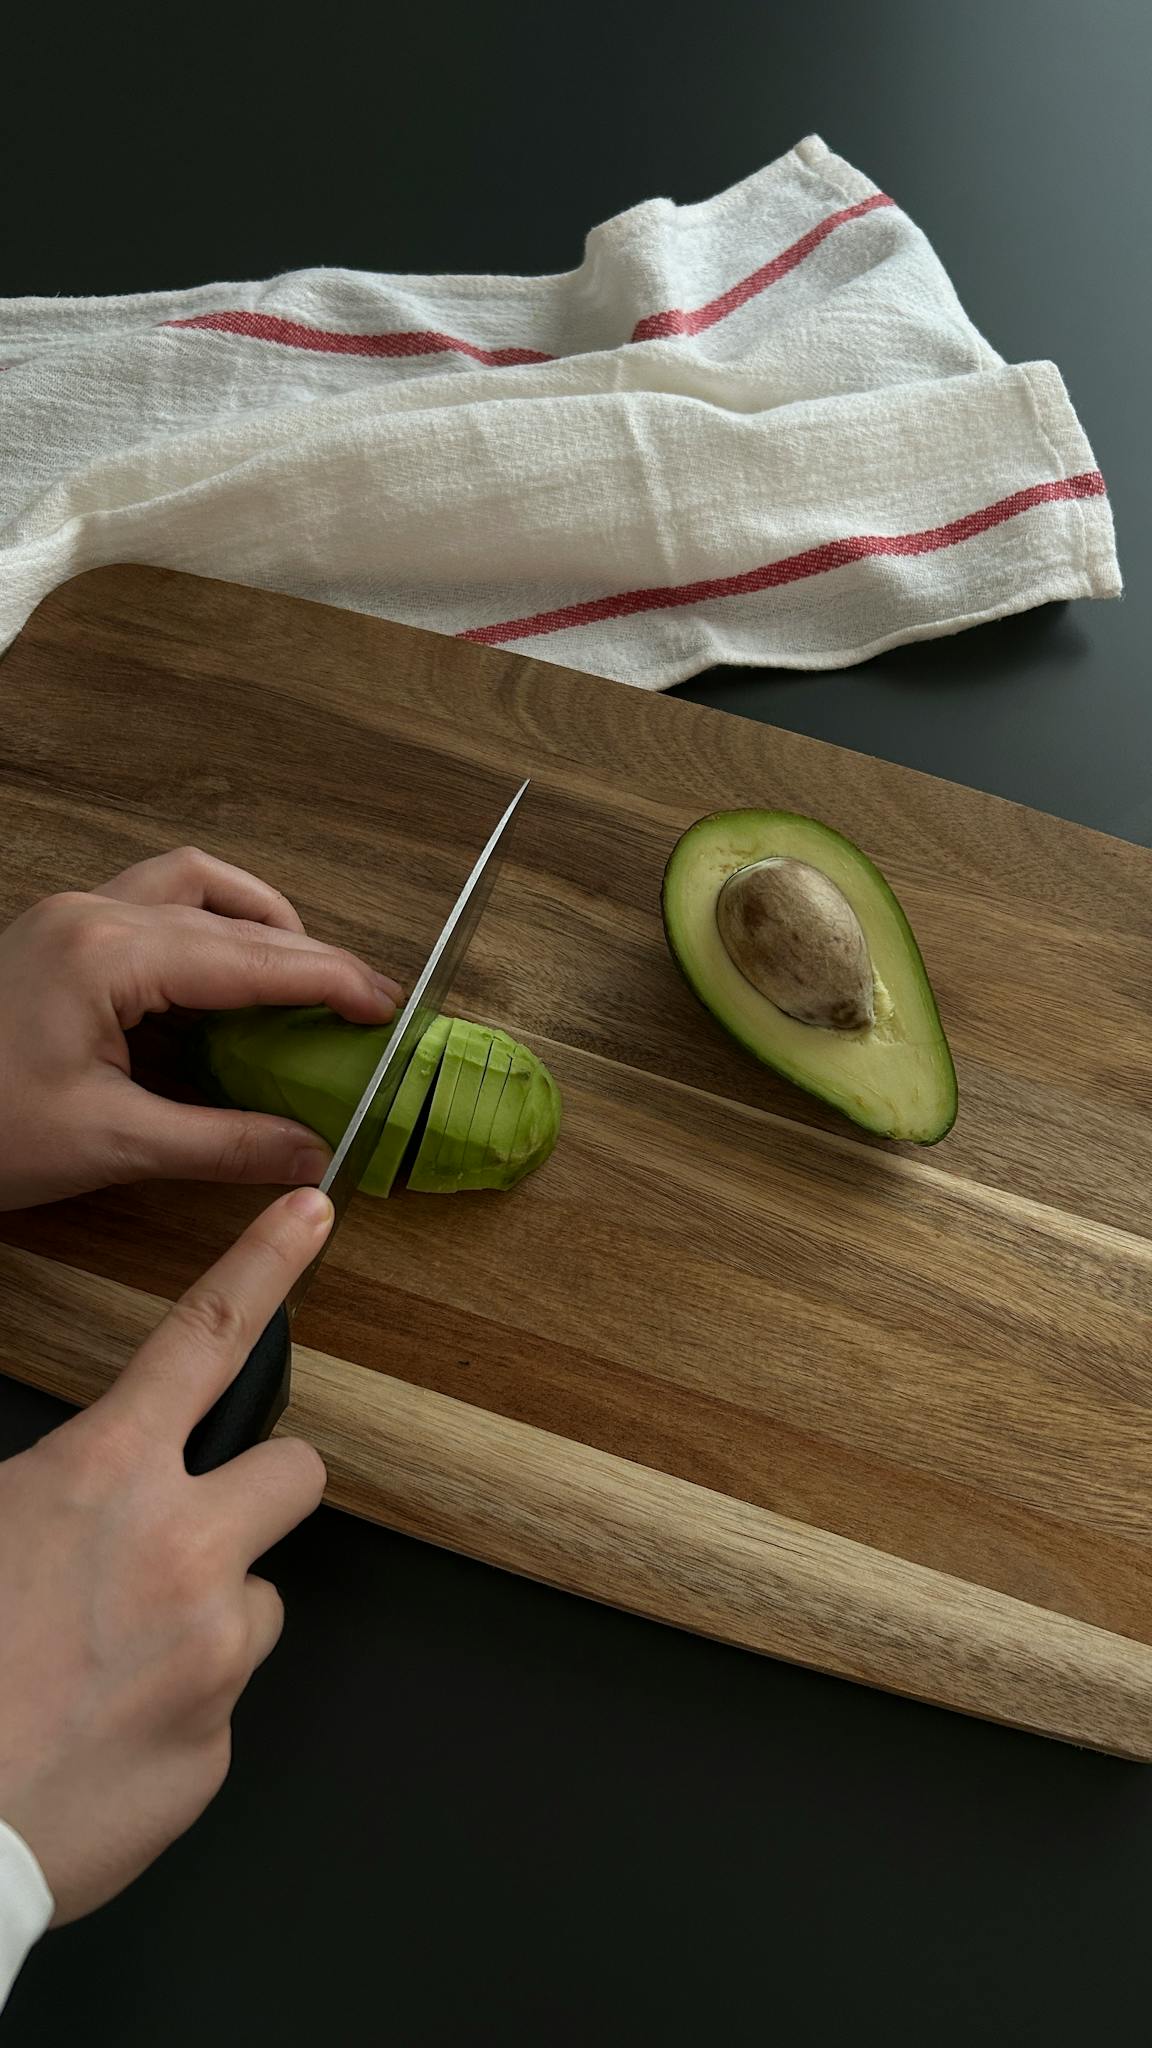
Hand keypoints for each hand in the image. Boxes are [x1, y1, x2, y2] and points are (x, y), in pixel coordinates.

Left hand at [0, 846, 401, 1209]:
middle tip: (364, 1006)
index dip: (332, 981)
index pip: (253, 957)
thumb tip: (310, 1154)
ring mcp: (71, 915)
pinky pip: (154, 902)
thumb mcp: (108, 1144)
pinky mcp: (58, 935)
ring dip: (257, 920)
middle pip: (232, 912)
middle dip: (308, 955)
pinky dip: (208, 928)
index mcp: (109, 953)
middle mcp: (94, 913)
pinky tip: (227, 982)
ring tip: (303, 977)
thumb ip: (222, 1143)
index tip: (390, 1007)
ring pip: (192, 884)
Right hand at [0, 1185, 332, 1924]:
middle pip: (294, 1473)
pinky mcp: (219, 1745)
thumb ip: (49, 1490)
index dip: (266, 1263)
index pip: (204, 1339)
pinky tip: (105, 1734)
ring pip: (259, 1599)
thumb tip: (78, 1491)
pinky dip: (177, 1709)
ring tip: (113, 1663)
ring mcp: (212, 1652)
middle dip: (256, 1494)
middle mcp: (179, 1551)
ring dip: (209, 1614)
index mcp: (100, 1482)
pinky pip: (222, 1701)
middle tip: (188, 1535)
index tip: (314, 1211)